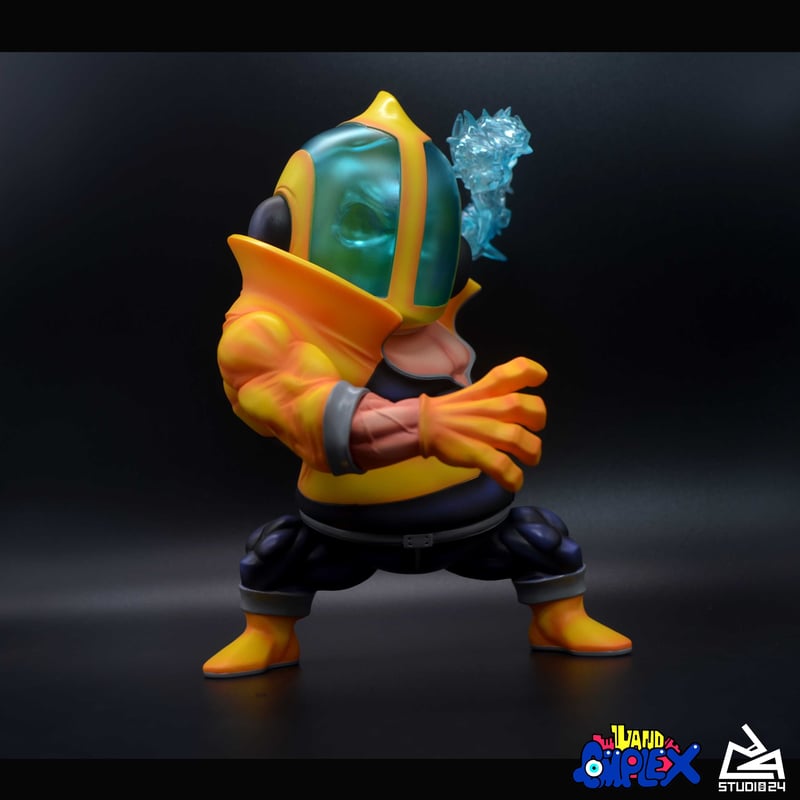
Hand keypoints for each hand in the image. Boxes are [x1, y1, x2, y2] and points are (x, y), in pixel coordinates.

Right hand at [418, 356, 546, 491]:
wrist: (423, 425)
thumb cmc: (454, 411)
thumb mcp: (477, 392)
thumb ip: (500, 394)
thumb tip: (526, 408)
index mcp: (490, 389)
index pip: (517, 370)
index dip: (534, 372)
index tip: (539, 379)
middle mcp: (490, 406)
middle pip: (527, 406)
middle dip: (538, 420)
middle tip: (534, 429)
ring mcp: (483, 430)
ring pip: (519, 438)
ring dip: (532, 452)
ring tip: (530, 458)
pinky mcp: (475, 452)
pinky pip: (501, 466)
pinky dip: (513, 477)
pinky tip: (514, 481)